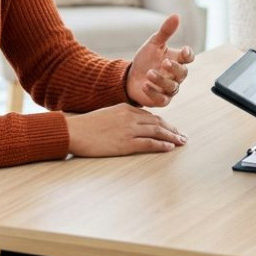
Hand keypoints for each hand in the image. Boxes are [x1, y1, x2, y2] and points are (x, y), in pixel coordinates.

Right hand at [65, 104, 186, 156]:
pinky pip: (149, 143)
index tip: (170, 128)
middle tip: (182, 135)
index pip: (149, 115)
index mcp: (125, 108)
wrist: (74, 131)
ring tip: (180, 141)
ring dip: (171, 137)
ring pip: (157, 132)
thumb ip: (120, 118)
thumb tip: (129, 125)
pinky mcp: (126, 143)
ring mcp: (129, 129)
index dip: (162, 122)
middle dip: (171, 129)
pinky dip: (161, 145)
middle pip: (158, 122)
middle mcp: (130, 116)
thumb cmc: (86, 126)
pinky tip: (169, 148)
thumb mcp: (106, 115)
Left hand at [126, 14, 194, 106]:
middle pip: (183, 73)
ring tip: (149, 73)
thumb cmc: (146, 60)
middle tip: (164, 62)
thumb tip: (176, 15)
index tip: (184, 51)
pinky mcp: (161, 100)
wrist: (130, 77)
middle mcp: (175, 76)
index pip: (188, 58)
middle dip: (174, 68)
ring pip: (172, 87)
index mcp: (176, 60)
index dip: (188, 55)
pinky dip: (153, 93)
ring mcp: (169, 89)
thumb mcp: (154, 43)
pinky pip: (161, 99)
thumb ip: (165, 31)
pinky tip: (145, 85)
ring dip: (161, 80)